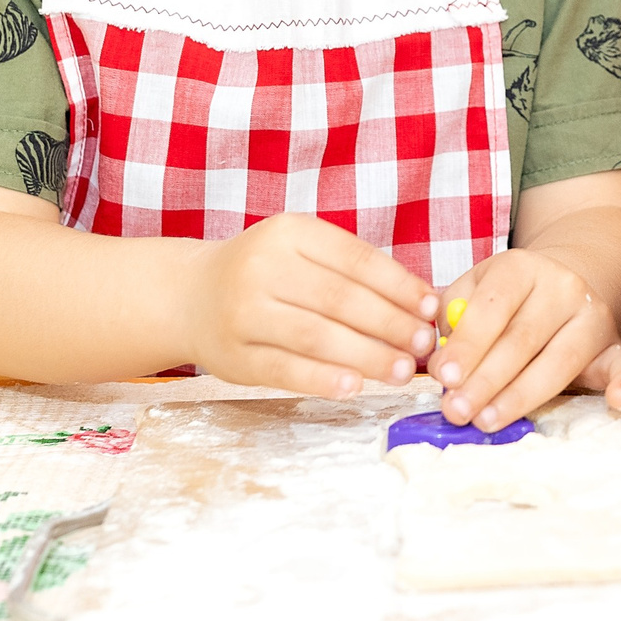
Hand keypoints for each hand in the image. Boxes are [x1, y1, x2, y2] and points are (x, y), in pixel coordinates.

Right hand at [182, 213, 439, 396]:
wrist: (188, 296)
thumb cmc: (267, 274)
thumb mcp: (304, 252)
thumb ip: (355, 272)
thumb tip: (424, 302)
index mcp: (290, 233)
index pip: (357, 259)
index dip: (400, 286)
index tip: (431, 308)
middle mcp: (263, 267)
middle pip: (340, 299)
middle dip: (390, 324)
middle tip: (423, 345)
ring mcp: (243, 312)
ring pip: (316, 335)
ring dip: (366, 355)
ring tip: (402, 370)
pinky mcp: (233, 356)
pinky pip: (285, 369)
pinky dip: (323, 379)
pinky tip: (355, 387)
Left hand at [431, 247, 620, 432]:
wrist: (561, 284)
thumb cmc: (504, 298)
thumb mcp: (472, 289)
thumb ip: (452, 319)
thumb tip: (442, 364)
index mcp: (521, 267)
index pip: (492, 306)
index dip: (468, 343)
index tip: (444, 376)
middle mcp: (563, 286)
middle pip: (523, 338)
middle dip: (485, 380)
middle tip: (456, 410)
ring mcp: (593, 315)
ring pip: (560, 360)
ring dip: (520, 396)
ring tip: (487, 420)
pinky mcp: (614, 344)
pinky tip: (619, 402)